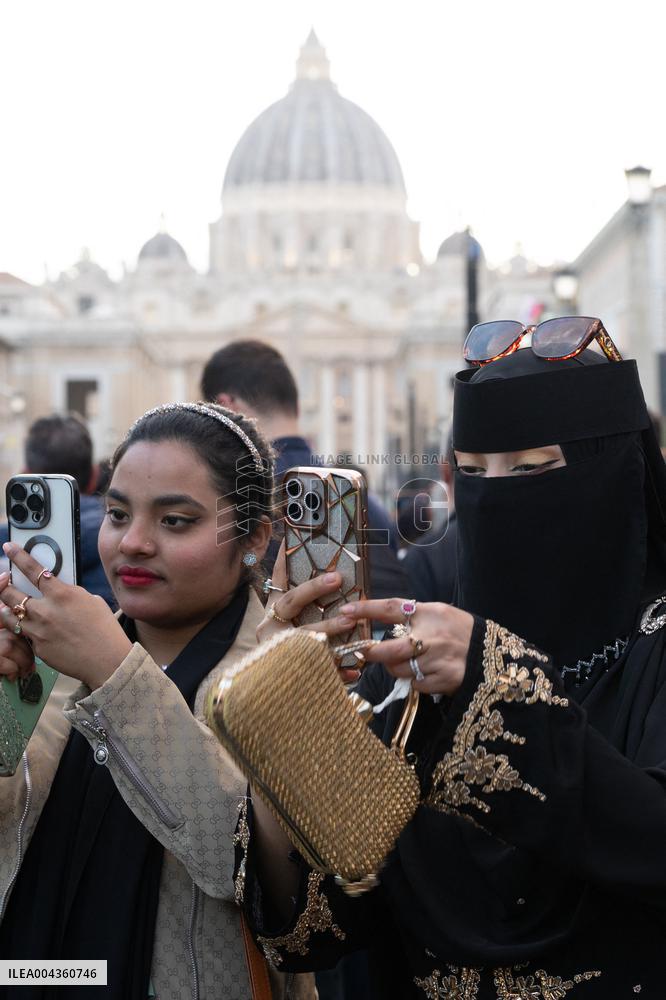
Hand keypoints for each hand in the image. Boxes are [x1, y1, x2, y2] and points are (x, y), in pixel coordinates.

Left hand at [0, 542, 132, 689]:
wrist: (107, 660)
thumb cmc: (104, 629)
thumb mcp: (91, 601)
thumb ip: (70, 593)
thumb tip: (59, 590)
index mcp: (61, 594)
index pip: (32, 569)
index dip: (18, 556)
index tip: (9, 547)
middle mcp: (45, 611)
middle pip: (10, 593)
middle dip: (4, 586)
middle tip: (4, 583)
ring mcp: (38, 631)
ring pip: (9, 615)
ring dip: (8, 609)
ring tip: (10, 607)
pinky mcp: (37, 648)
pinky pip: (24, 635)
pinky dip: (25, 630)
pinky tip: (35, 631)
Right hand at [257, 542, 360, 682]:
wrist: (269, 697)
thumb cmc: (291, 648)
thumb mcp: (292, 624)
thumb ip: (305, 600)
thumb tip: (323, 567)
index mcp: (273, 614)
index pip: (279, 581)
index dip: (284, 561)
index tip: (294, 539)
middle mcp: (272, 631)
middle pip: (290, 604)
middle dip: (313, 589)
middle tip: (337, 578)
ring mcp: (280, 653)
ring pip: (304, 637)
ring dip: (329, 627)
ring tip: (351, 620)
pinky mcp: (295, 676)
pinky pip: (319, 671)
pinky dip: (339, 671)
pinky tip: (355, 669)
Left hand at [338, 598, 473, 696]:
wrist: (492, 654)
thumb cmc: (458, 630)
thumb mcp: (438, 613)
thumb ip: (412, 615)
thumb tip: (377, 617)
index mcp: (430, 613)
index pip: (392, 607)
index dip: (366, 609)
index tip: (346, 611)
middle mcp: (433, 637)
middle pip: (391, 649)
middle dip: (371, 652)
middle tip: (362, 651)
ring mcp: (438, 661)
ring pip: (399, 670)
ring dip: (394, 667)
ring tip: (405, 661)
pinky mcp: (443, 681)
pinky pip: (415, 684)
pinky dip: (414, 680)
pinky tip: (424, 672)